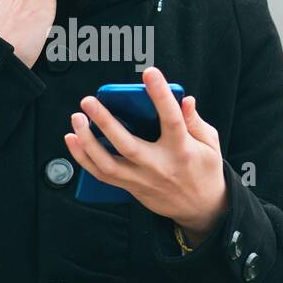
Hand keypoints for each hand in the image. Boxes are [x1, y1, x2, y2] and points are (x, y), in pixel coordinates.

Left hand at [63, 66, 228, 245]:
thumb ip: (195, 121)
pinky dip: (83, 158)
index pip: (171, 119)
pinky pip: (101, 175)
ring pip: (107, 164)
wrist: (201, 209)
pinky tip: (73, 139)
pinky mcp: (131, 188)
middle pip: (127, 145)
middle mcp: (159, 166)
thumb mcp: (210, 144)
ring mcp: (142, 180)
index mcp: (182, 150)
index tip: (150, 73)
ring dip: (87, 141)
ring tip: (77, 119)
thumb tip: (185, 99)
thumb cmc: (204, 170)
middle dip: (105, 122)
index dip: (161, 95)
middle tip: (89, 101)